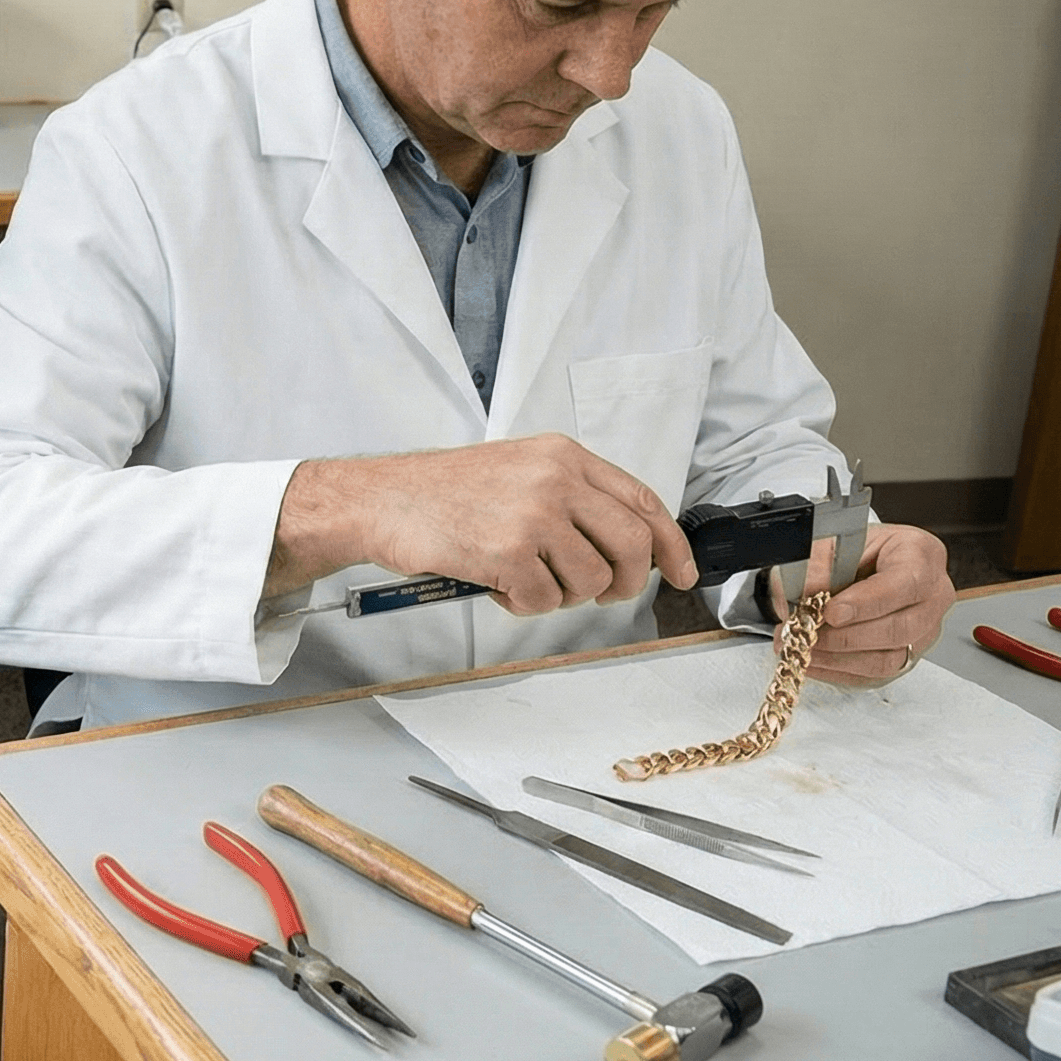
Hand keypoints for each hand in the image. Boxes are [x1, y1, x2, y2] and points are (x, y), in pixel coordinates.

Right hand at [272, 433, 698, 615]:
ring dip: (562, 596)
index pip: (643, 501)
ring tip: (524, 580)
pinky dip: (525, 605)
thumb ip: (571, 495)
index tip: (680, 571)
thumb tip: (626, 543)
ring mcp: (532, 516)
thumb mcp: (518, 469)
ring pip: (591, 581)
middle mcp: (555, 479)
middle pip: (632, 546)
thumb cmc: (441, 492)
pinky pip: (545, 601)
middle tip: (600, 593)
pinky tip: (497, 586)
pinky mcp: (507, 553)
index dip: (671, 544)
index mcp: (563, 456)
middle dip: (624, 582)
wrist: (381, 500)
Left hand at [776, 522, 952, 686]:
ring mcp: (925, 631)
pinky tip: (814, 661)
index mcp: (922, 556)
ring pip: (889, 658)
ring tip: (803, 647)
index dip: (866, 603)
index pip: (905, 584)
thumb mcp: (836, 541)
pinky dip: (840, 671)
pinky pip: (877, 675)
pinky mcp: (909, 657)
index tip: (831, 612)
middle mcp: (933, 597)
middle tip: (806, 632)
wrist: (869, 563)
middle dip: (846, 636)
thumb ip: (821, 564)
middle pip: (899, 629)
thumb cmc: (859, 549)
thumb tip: (807, 592)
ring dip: (839, 657)